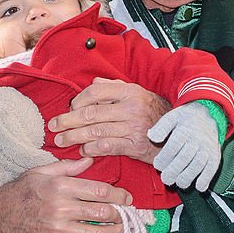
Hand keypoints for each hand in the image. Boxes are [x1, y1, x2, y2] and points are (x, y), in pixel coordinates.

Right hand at [0, 157, 132, 232]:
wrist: (1, 215)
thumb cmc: (22, 191)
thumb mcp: (41, 171)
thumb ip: (68, 167)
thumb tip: (90, 159)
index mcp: (61, 186)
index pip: (100, 191)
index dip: (119, 195)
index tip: (127, 198)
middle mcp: (62, 208)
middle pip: (103, 212)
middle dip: (120, 215)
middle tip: (126, 215)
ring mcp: (59, 229)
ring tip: (120, 230)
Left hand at [48, 78, 170, 161]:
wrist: (179, 135)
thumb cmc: (156, 114)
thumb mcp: (139, 94)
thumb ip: (115, 87)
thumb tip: (95, 82)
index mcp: (130, 92)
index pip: (96, 91)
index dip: (78, 100)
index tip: (69, 108)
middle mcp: (131, 108)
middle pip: (91, 113)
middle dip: (68, 121)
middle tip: (54, 126)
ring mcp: (133, 127)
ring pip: (96, 131)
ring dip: (74, 137)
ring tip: (61, 140)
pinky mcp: (135, 146)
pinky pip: (107, 147)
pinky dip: (92, 149)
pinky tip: (82, 150)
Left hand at [148, 102, 220, 190]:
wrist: (209, 115)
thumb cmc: (186, 119)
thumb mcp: (172, 117)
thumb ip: (161, 127)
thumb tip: (151, 136)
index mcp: (185, 129)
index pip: (174, 146)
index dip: (164, 158)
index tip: (157, 165)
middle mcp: (198, 139)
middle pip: (184, 158)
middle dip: (173, 171)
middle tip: (166, 179)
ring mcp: (208, 148)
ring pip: (198, 165)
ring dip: (187, 177)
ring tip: (178, 183)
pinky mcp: (215, 155)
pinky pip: (212, 168)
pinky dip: (206, 179)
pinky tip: (198, 186)